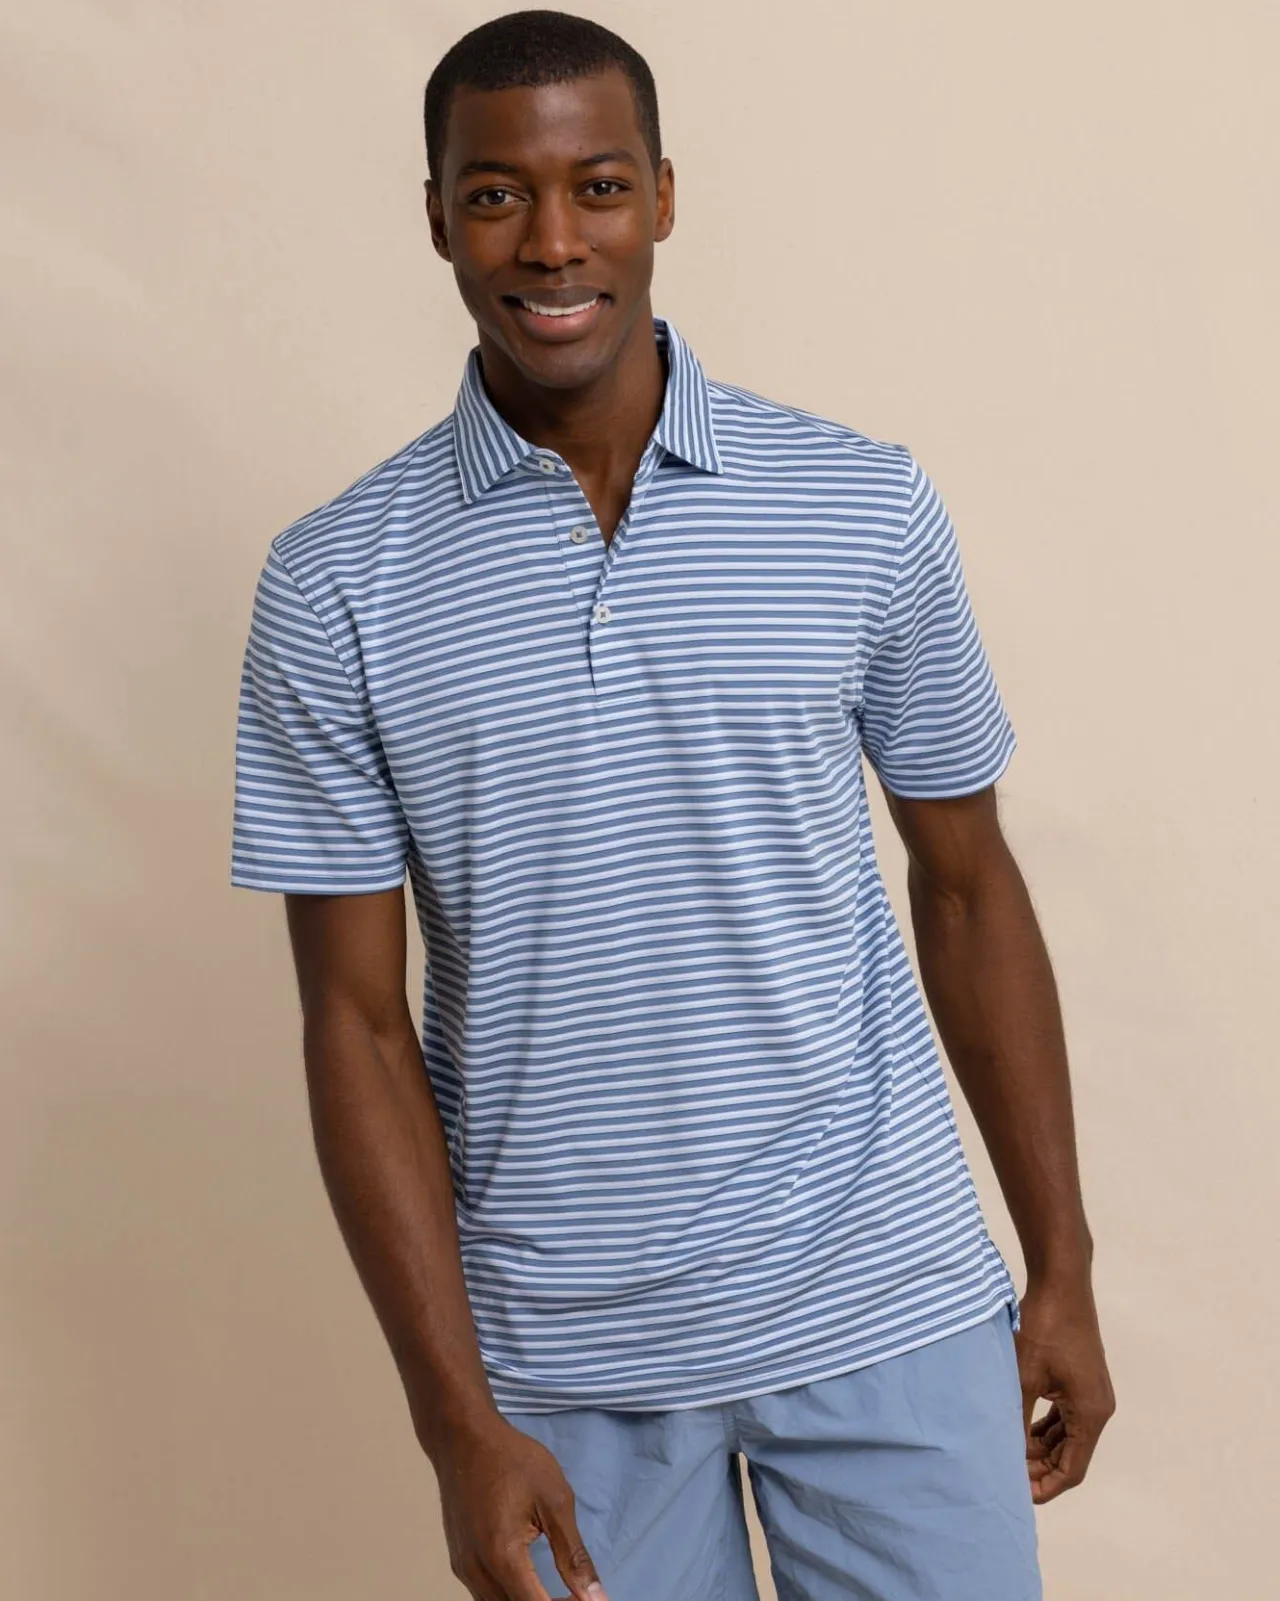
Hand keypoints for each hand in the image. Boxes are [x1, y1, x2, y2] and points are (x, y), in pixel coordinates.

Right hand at [430, 1412, 610, 1600]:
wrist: (463, 1436)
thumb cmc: (513, 1460)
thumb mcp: (554, 1500)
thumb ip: (573, 1554)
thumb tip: (595, 1597)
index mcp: (503, 1556)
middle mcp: (476, 1571)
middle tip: (578, 1595)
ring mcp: (463, 1568)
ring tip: (560, 1593)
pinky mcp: (458, 1561)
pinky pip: (485, 1594)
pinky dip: (510, 1596)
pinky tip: (531, 1581)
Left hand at [1015, 1275, 1115, 1503]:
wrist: (1061, 1283)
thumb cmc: (1045, 1327)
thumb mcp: (1024, 1377)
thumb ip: (1018, 1420)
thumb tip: (1006, 1455)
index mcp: (1091, 1413)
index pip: (1072, 1469)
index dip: (1046, 1486)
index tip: (1018, 1495)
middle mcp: (1098, 1407)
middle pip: (1070, 1455)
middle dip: (1039, 1468)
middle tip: (1005, 1473)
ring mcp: (1091, 1393)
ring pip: (1066, 1436)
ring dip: (1040, 1448)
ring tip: (1008, 1453)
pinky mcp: (1081, 1380)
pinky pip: (1064, 1416)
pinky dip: (1044, 1427)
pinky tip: (1019, 1428)